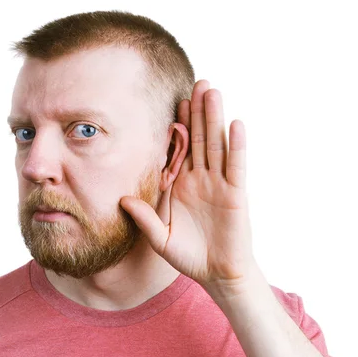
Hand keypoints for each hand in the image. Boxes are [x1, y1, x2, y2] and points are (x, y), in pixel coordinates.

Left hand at [120, 79, 256, 290]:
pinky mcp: (236, 194)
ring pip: (217, 145)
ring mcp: (220, 184)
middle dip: (198, 112)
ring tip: (212, 91)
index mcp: (182, 186)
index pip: (180, 150)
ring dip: (215, 119)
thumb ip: (144, 219)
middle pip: (200, 139)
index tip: (173, 102)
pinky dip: (236, 146)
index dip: (178, 127)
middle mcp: (201, 180)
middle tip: (196, 82)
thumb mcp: (161, 238)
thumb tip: (122, 200)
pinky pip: (235, 166)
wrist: (217, 274)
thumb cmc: (190, 257)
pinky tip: (234, 124)